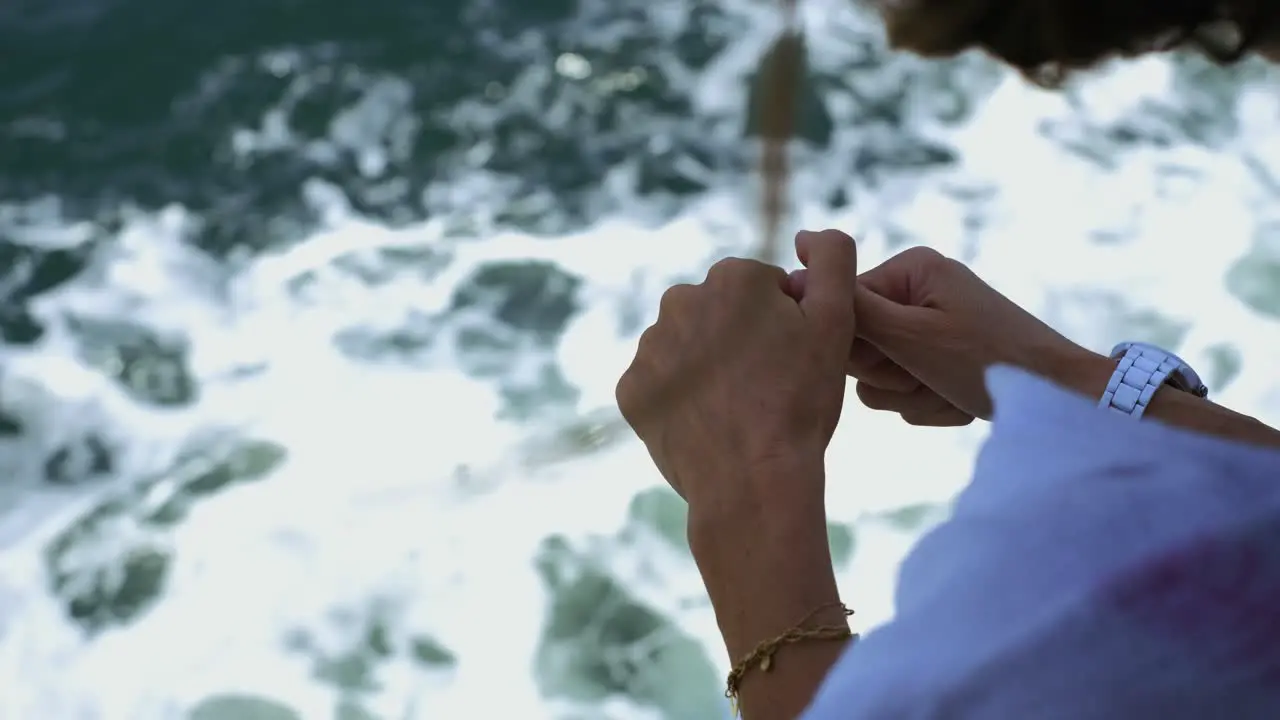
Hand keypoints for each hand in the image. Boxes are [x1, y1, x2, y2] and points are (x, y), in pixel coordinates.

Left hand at [616, 229, 857, 524]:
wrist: (752, 482)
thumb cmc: (800, 403)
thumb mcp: (837, 321)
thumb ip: (833, 259)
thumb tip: (808, 235)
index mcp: (732, 278)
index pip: (762, 292)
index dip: (784, 327)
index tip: (792, 362)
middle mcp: (680, 300)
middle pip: (720, 316)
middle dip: (741, 342)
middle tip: (767, 389)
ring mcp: (650, 347)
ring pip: (688, 350)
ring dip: (708, 370)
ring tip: (738, 410)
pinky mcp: (631, 390)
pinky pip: (660, 386)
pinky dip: (681, 401)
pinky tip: (708, 424)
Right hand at [792, 246, 1097, 423]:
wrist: (1057, 400)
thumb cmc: (988, 362)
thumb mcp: (911, 336)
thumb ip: (851, 308)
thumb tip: (794, 268)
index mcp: (908, 270)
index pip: (841, 313)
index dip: (864, 349)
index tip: (906, 358)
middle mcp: (915, 293)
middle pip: (858, 349)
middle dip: (893, 376)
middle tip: (933, 375)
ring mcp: (928, 330)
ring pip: (878, 380)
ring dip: (913, 396)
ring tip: (952, 389)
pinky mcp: (939, 362)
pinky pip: (905, 394)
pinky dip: (931, 405)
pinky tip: (962, 400)